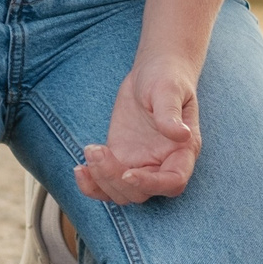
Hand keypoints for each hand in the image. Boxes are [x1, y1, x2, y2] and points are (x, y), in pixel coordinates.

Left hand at [77, 57, 199, 204]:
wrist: (153, 70)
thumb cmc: (166, 76)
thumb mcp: (167, 89)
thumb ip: (170, 112)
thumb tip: (182, 135)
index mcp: (183, 151)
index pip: (173, 181)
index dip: (151, 184)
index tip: (128, 173)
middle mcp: (163, 163)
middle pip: (141, 193)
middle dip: (115, 178)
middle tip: (96, 151)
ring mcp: (141, 164)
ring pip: (121, 193)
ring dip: (100, 180)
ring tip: (89, 151)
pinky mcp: (121, 159)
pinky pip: (106, 184)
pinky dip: (91, 184)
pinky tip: (79, 169)